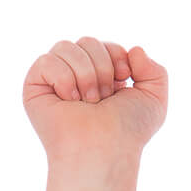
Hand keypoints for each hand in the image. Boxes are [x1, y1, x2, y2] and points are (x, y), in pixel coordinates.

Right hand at [23, 39, 167, 162]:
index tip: (123, 83)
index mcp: (104, 76)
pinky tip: (68, 100)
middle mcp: (79, 74)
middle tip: (104, 99)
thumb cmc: (129, 130)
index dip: (118, 59)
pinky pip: (47, 60)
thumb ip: (156, 70)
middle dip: (103, 69)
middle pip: (88, 41)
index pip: (107, 45)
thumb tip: (135, 49)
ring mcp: (55, 78)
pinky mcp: (35, 84)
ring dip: (86, 75)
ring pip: (66, 46)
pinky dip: (64, 80)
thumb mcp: (155, 100)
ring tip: (88, 102)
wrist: (105, 149)